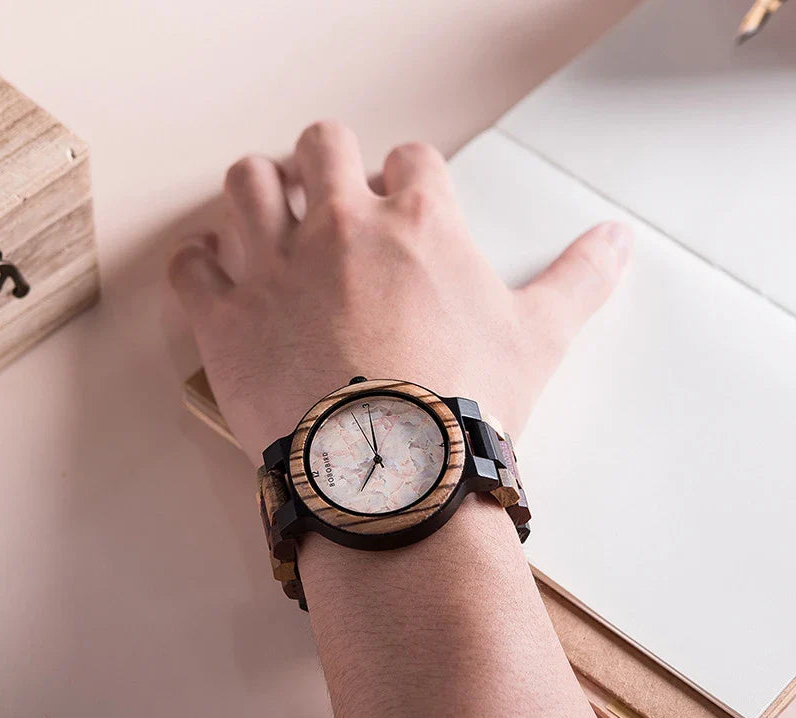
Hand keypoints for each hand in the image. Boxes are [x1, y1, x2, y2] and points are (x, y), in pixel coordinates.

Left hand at [169, 121, 631, 463]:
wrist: (396, 474)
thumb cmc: (465, 406)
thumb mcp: (539, 339)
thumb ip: (581, 279)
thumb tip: (619, 240)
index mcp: (418, 221)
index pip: (411, 159)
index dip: (407, 179)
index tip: (404, 207)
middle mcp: (340, 226)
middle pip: (321, 147)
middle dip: (328, 165)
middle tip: (333, 203)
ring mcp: (274, 268)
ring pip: (248, 184)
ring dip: (260, 194)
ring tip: (275, 226)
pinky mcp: (225, 319)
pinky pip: (193, 265)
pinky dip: (202, 263)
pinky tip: (220, 276)